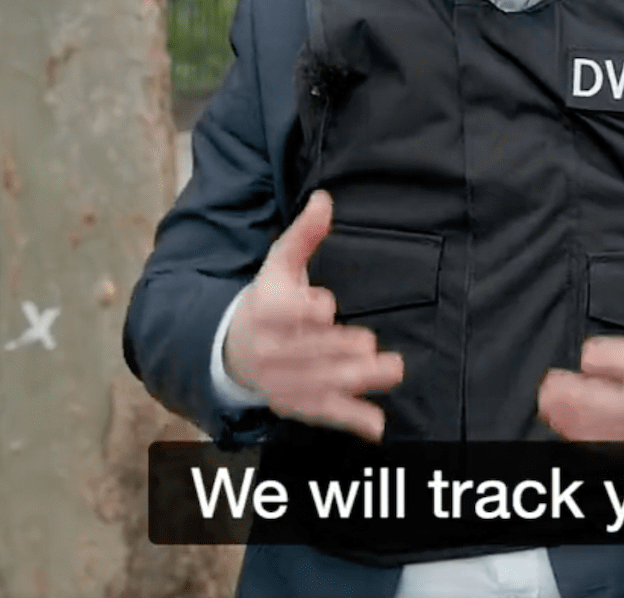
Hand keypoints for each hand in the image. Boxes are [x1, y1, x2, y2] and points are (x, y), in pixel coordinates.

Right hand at [222, 191, 404, 441]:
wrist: (232, 350)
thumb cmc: (266, 300)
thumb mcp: (280, 264)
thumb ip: (304, 234)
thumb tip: (324, 198)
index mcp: (265, 311)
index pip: (284, 313)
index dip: (304, 311)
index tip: (325, 306)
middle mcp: (271, 350)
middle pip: (306, 350)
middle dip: (336, 348)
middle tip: (368, 345)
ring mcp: (283, 381)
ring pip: (319, 382)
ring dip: (354, 380)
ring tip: (392, 370)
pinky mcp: (296, 404)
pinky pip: (323, 413)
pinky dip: (350, 419)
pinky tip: (378, 425)